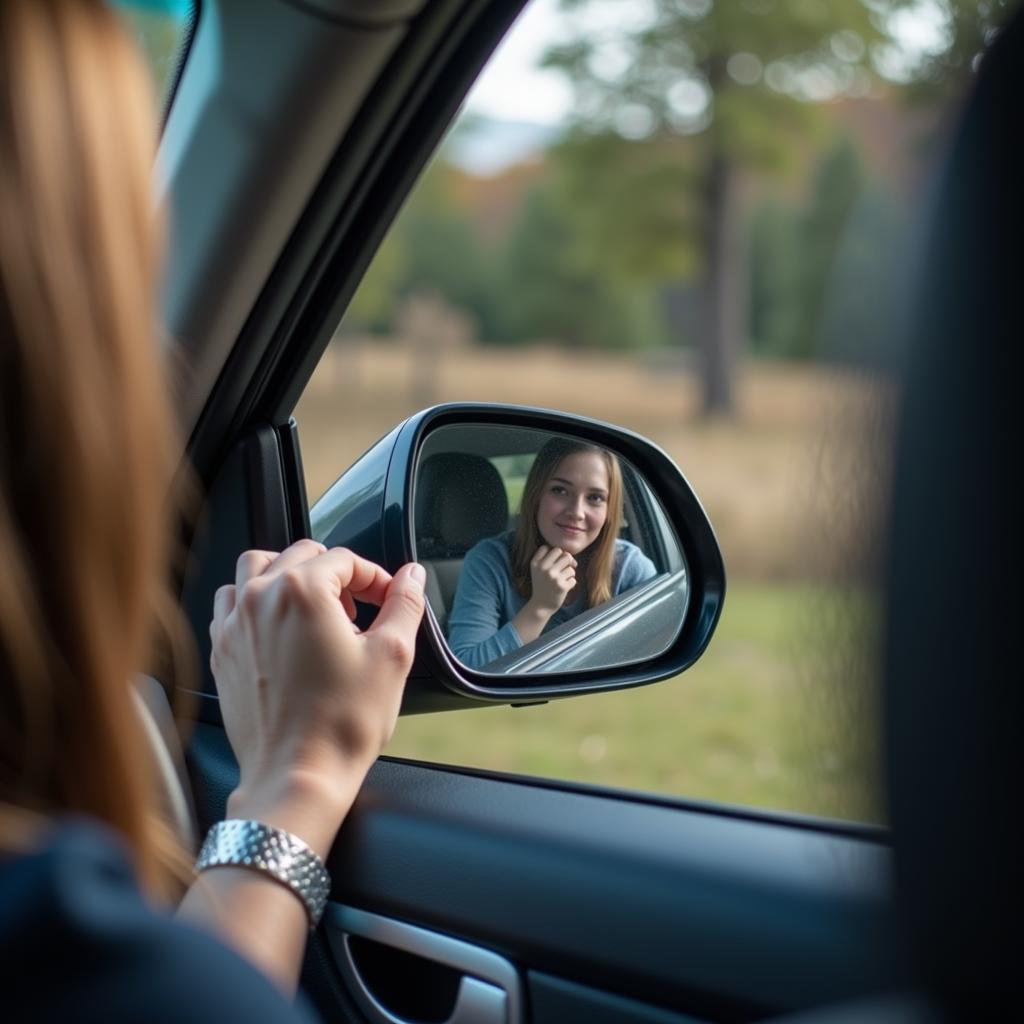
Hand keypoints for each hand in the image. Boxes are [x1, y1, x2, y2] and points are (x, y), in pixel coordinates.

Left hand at [209, 540, 425, 847]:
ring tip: (316, 605)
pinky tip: (281, 627)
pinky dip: (256, 601)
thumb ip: (404, 604)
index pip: (345, 559)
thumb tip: (412, 576)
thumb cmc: (342, 723)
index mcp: (302, 591)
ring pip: (257, 568)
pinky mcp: (222, 651)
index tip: (388, 599)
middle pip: (302, 555)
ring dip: (290, 575)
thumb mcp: (391, 656)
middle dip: (337, 574)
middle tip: (360, 608)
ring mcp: (234, 625)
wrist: (297, 776)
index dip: (375, 577)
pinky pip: (231, 603)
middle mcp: (260, 599)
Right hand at [527, 544, 576, 614]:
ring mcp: (553, 577)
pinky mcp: (562, 586)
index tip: (553, 563)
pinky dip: (571, 583)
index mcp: (535, 563)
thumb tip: (569, 556)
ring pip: (571, 567)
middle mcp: (543, 568)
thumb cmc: (542, 586)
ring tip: (563, 580)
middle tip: (564, 569)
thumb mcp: (537, 570)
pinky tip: (563, 588)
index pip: (548, 547)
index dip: (554, 554)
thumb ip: (548, 559)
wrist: (540, 606)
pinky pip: (574, 579)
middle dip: (567, 561)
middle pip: (564, 554)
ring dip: (570, 573)